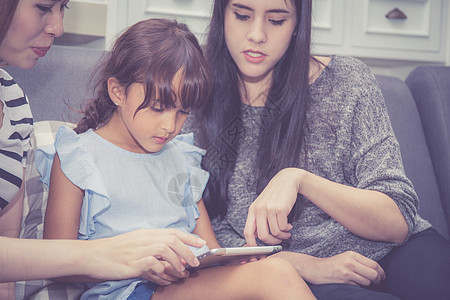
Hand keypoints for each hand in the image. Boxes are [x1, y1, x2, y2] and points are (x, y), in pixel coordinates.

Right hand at [83, 228, 204, 280]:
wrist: (91, 255)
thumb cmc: (113, 251)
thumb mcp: (134, 244)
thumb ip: (152, 247)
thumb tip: (171, 256)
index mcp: (146, 233)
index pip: (172, 231)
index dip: (189, 237)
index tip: (201, 243)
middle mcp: (144, 238)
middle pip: (173, 239)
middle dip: (188, 251)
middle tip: (194, 263)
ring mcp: (138, 249)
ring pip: (166, 249)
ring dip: (177, 262)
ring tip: (181, 272)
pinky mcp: (133, 262)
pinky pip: (154, 265)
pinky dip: (163, 272)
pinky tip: (165, 278)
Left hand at [244, 168, 301, 244]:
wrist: (286, 180)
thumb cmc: (275, 196)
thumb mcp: (262, 205)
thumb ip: (258, 219)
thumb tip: (257, 238)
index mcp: (252, 210)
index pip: (247, 232)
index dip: (251, 244)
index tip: (258, 249)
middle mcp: (259, 210)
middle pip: (263, 236)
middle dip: (272, 242)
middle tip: (278, 241)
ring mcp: (269, 209)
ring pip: (275, 233)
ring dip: (282, 236)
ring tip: (286, 232)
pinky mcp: (280, 209)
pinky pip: (283, 227)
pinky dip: (287, 229)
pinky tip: (289, 225)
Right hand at [291, 251, 385, 286]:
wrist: (316, 269)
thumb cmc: (333, 264)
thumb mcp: (346, 257)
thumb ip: (359, 261)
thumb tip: (377, 270)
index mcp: (352, 254)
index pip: (374, 264)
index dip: (381, 272)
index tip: (382, 276)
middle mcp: (350, 262)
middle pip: (373, 273)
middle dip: (378, 280)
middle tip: (377, 282)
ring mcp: (347, 272)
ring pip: (367, 281)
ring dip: (367, 284)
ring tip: (361, 281)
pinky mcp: (344, 281)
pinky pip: (358, 286)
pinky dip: (359, 286)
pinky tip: (353, 283)